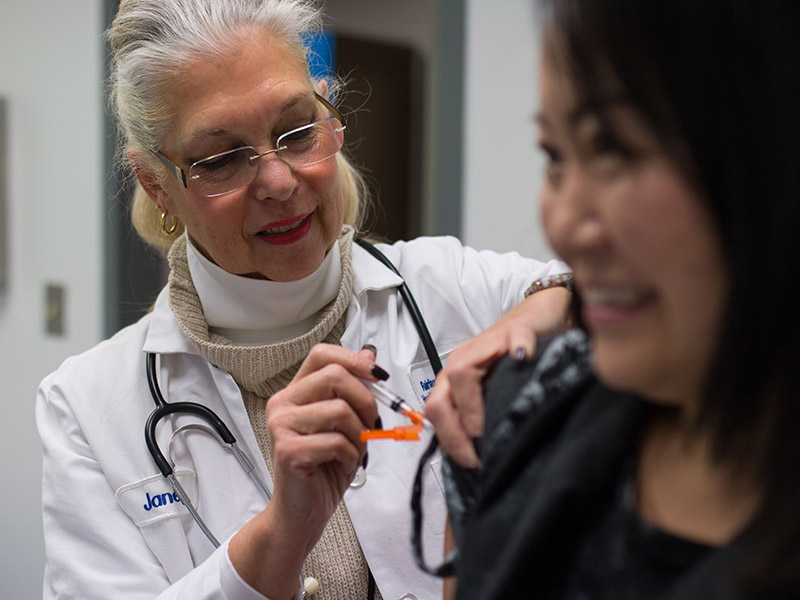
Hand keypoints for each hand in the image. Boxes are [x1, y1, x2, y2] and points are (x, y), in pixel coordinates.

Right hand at [266, 343, 378, 532]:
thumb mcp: (344, 424)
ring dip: (359, 435)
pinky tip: (342, 464)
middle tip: (372, 425)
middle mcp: (283, 404)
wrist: (301, 513)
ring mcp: (281, 426)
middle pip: (335, 376)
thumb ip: (352, 390)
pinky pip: (337, 442)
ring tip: (353, 451)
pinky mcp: (288, 451)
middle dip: (366, 401)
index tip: (378, 377)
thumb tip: (368, 355)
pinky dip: (351, 456)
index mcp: (295, 392)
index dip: (354, 360)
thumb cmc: (321, 470)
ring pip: (340, 410)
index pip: (322, 355)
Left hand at [425, 286, 570, 467]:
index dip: (447, 441)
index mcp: (453, 378)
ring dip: (470, 405)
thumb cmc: (512, 360)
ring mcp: (487, 344)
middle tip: (476, 455)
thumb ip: (476, 417)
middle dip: (453, 431)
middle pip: (440, 396)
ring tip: (485, 427)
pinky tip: (524, 360)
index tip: (467, 464)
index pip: (436, 412)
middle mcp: (463, 360)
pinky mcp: (518, 329)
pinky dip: (518, 349)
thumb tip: (467, 457)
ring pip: (462, 371)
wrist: (539, 319)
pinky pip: (515, 337)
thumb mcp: (492, 392)